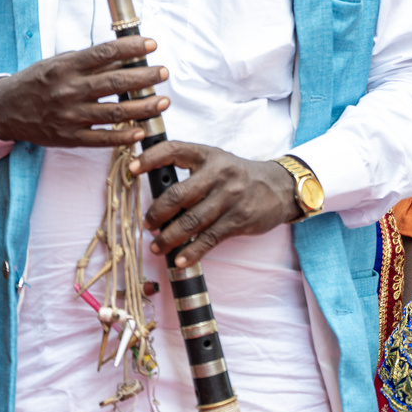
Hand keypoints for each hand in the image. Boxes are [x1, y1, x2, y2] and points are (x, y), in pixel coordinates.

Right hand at [0, 37, 167, 146]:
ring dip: (143, 107)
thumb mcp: (58, 63)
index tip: (152, 44)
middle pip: (115, 83)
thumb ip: (89, 61)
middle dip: (145, 76)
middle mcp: (69, 90)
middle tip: (163, 72)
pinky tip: (141, 130)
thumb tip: (124, 53)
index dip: (132, 48)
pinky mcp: (69, 137)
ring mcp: (70, 115)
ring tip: (163, 101)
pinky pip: (102, 138)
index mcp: (67, 67)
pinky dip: (124, 136)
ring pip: (115, 112)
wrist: (4, 109)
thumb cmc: (37, 82)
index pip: (105, 53)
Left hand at [133, 142, 298, 265]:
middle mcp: (219, 174)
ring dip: (168, 238)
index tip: (132, 169)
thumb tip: (156, 196)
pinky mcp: (239, 219)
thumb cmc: (239, 176)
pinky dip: (191, 253)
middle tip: (148, 224)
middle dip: (157, 214)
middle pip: (177, 195)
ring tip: (157, 246)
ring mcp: (230, 198)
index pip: (175, 150)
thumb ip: (190, 173)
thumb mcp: (217, 163)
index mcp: (208, 156)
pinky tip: (180, 260)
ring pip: (190, 222)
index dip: (151, 158)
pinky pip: (209, 239)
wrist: (279, 187)